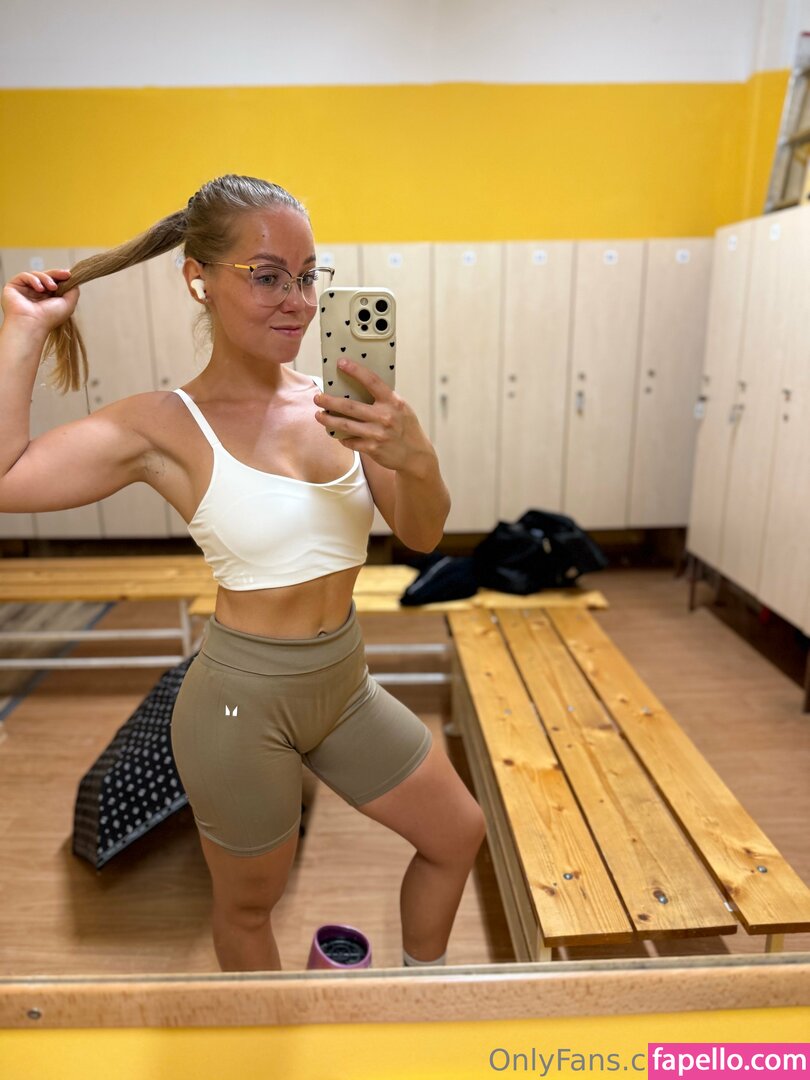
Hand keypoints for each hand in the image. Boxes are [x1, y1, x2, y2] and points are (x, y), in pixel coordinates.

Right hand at [1, 269, 78, 333]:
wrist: (32, 325)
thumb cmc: (49, 318)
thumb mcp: (68, 304)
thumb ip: (73, 291)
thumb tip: (73, 279)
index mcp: (47, 298)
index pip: (53, 282)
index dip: (61, 276)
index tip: (69, 274)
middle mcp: (35, 294)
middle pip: (45, 276)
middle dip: (56, 274)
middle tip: (64, 275)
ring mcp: (24, 290)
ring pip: (36, 274)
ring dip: (46, 278)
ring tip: (52, 287)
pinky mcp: (14, 286)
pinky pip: (24, 276)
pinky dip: (34, 279)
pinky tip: (39, 288)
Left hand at [313, 358, 431, 471]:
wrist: (416, 455)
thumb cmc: (406, 428)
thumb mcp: (401, 408)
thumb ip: (383, 399)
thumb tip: (357, 388)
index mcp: (393, 401)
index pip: (372, 381)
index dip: (355, 370)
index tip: (341, 363)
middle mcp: (385, 416)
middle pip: (349, 406)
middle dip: (329, 401)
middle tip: (318, 397)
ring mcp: (377, 433)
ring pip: (345, 425)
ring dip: (328, 420)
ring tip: (319, 415)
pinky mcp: (372, 448)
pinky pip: (350, 441)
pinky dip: (342, 438)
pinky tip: (337, 434)